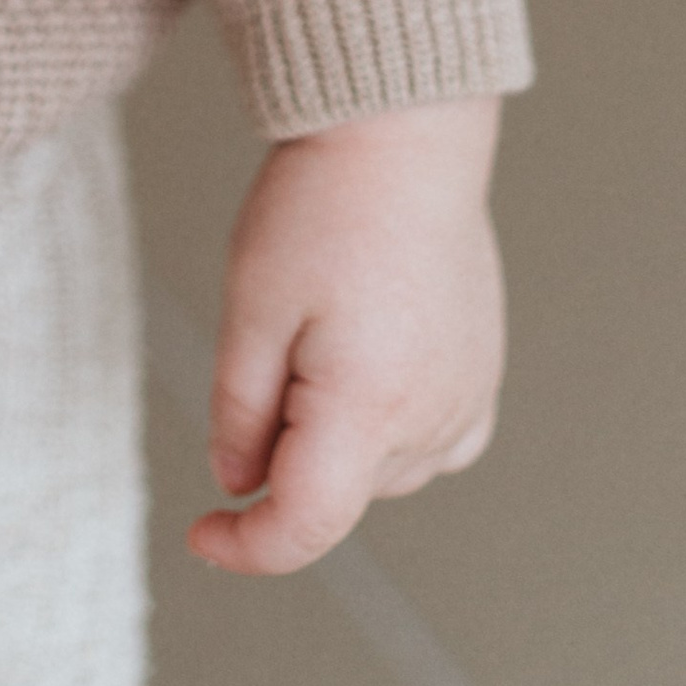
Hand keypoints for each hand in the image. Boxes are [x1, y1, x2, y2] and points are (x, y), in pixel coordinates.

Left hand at [192, 96, 505, 576]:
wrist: (401, 137)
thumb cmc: (321, 206)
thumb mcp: (250, 305)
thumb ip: (240, 409)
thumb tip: (238, 483)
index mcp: (369, 407)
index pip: (307, 523)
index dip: (247, 547)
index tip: (202, 535)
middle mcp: (433, 417)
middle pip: (336, 487)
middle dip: (283, 448)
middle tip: (269, 339)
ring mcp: (467, 398)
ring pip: (377, 466)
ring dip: (333, 433)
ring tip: (319, 323)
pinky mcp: (483, 375)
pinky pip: (429, 440)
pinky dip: (385, 424)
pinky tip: (365, 358)